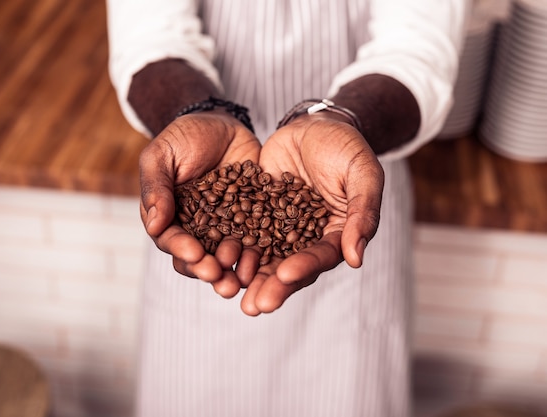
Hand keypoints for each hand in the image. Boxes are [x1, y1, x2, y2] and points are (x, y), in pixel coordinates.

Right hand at [139, 111, 260, 297]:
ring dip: (233, 270)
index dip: (182, 249)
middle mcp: (195, 228)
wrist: (222, 123)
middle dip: (208, 270)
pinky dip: (258, 253)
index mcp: (169, 217)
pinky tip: (265, 261)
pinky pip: (254, 240)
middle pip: (198, 257)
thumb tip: (154, 225)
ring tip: (242, 281)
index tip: (195, 254)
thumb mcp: (162, 155)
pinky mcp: (251, 219)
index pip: (171, 240)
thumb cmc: (185, 136)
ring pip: (226, 256)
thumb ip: (156, 187)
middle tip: (220, 279)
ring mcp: (224, 226)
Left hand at [239, 112, 383, 314]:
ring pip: (264, 256)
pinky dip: (231, 247)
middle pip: (290, 266)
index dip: (304, 267)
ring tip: (229, 292)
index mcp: (337, 233)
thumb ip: (362, 213)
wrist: (314, 124)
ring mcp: (281, 226)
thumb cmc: (345, 146)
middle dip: (272, 286)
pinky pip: (244, 232)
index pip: (321, 256)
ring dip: (248, 276)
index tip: (284, 276)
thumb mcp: (362, 173)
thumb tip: (356, 259)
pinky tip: (214, 259)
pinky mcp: (258, 213)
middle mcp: (308, 237)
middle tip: (254, 306)